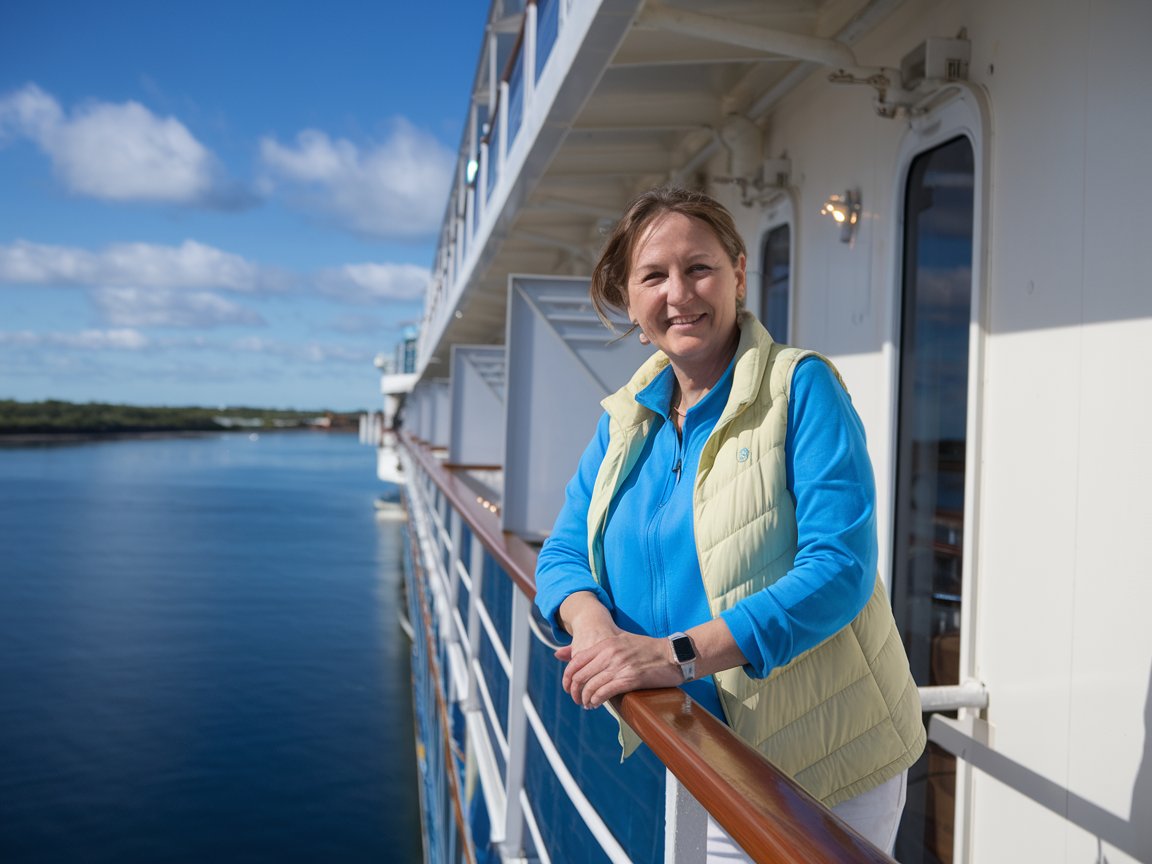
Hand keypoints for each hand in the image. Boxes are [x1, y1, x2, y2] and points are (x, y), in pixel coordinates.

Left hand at [556, 629, 680, 709]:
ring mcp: (620, 666)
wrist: (673, 654)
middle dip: (575, 691)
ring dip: (585, 699)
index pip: (576, 661)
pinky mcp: (631, 678)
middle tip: (577, 700)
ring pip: (591, 686)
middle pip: (580, 675)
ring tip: (587, 705)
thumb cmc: (648, 649)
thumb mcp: (622, 640)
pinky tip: (596, 704)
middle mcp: (610, 653)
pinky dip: (596, 700)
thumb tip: (572, 653)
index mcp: (606, 643)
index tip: (568, 687)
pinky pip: (605, 692)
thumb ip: (601, 647)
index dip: (567, 677)